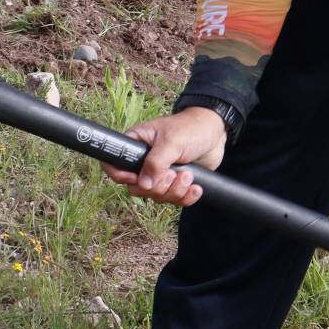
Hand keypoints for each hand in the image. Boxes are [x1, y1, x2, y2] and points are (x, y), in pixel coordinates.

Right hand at [99, 107, 226, 206]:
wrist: (215, 132)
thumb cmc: (190, 128)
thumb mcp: (171, 142)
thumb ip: (156, 163)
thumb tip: (143, 185)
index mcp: (136, 145)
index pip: (113, 164)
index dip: (120, 176)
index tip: (138, 178)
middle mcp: (144, 161)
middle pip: (136, 188)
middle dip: (157, 187)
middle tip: (173, 173)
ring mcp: (159, 174)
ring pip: (156, 196)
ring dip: (174, 191)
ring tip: (188, 175)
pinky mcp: (175, 183)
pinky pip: (173, 200)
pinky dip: (185, 197)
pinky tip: (196, 187)